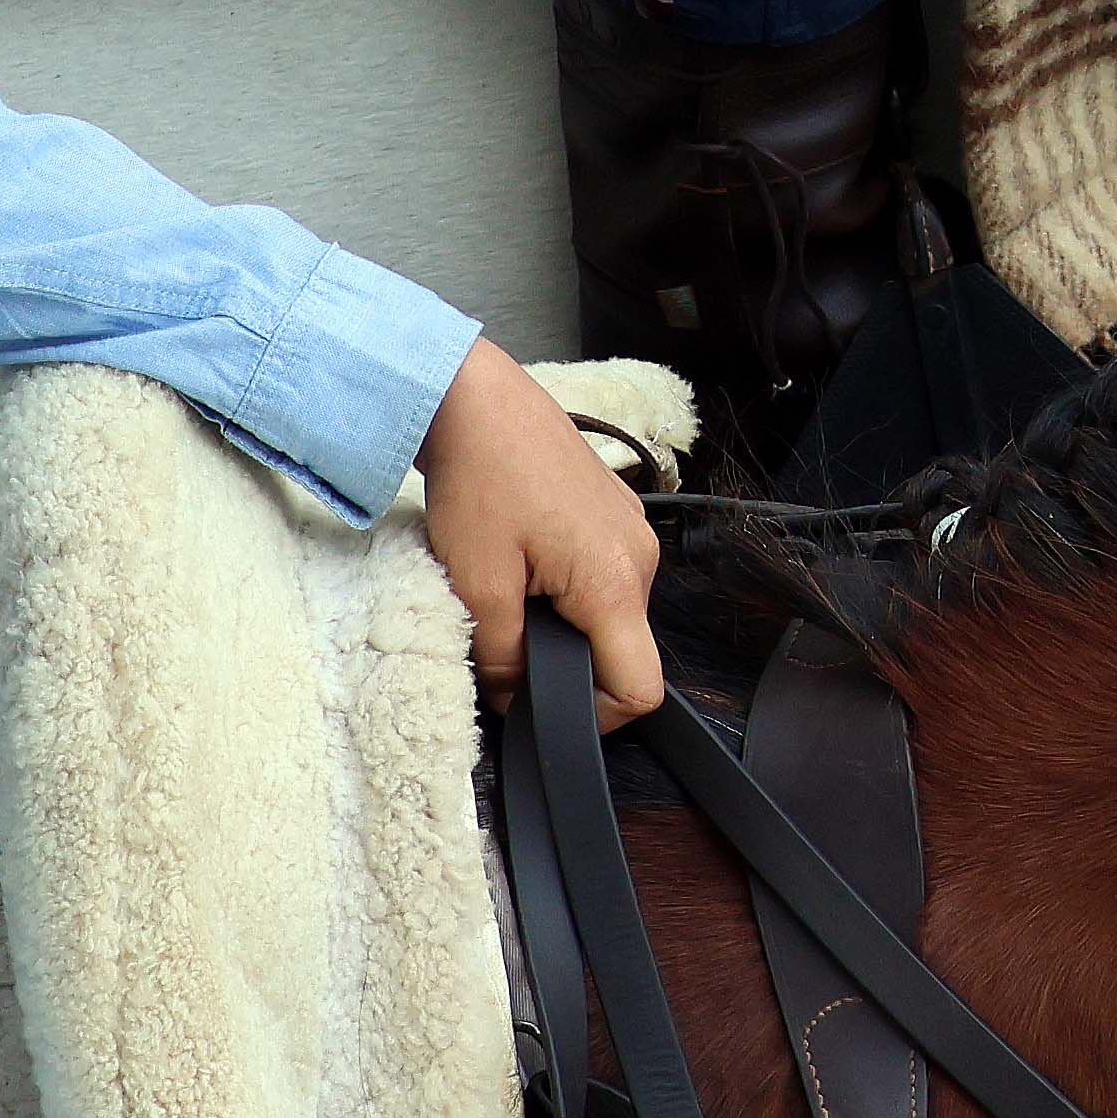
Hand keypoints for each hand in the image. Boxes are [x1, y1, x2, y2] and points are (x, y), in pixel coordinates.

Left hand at [422, 336, 664, 727]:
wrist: (477, 401)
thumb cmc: (481, 479)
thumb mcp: (476, 584)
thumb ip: (502, 655)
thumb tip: (513, 695)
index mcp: (615, 580)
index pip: (640, 687)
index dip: (593, 717)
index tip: (542, 704)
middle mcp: (639, 557)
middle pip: (624, 651)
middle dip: (567, 662)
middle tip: (505, 635)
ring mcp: (632, 531)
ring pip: (611, 614)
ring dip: (564, 620)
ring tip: (509, 587)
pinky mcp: (615, 513)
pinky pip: (604, 575)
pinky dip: (567, 586)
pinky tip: (523, 558)